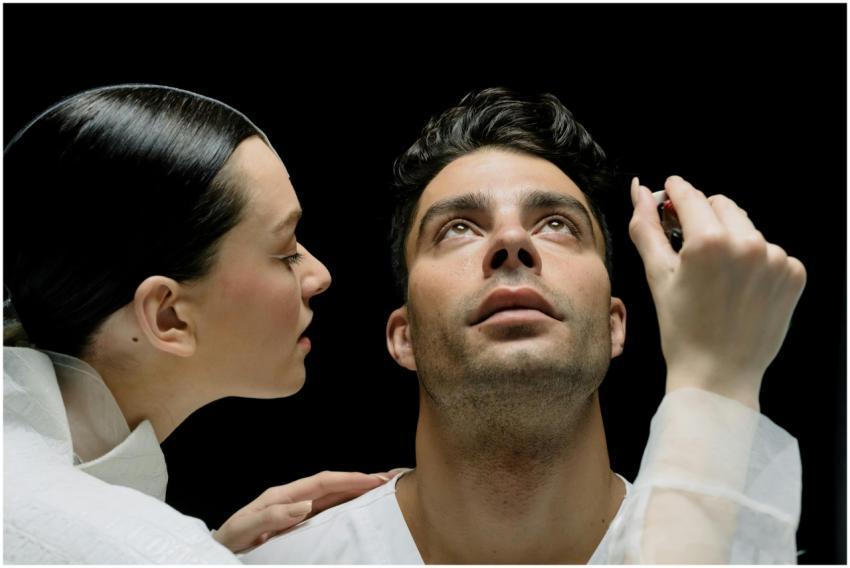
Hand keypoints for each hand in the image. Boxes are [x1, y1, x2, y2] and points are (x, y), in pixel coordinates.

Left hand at [214, 469, 403, 552]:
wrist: (219, 552)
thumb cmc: (229, 542)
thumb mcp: (244, 529)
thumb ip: (271, 516)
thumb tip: (305, 504)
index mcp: (282, 495)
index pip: (322, 482)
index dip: (349, 479)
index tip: (373, 479)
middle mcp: (293, 498)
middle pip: (333, 484)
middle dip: (360, 479)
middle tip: (388, 479)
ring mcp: (296, 509)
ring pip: (333, 495)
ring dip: (356, 490)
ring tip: (380, 488)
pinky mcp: (298, 522)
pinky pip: (327, 509)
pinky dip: (346, 504)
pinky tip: (358, 506)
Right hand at [628, 176, 805, 408]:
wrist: (718, 374)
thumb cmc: (682, 328)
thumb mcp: (657, 275)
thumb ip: (646, 226)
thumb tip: (638, 189)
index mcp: (710, 241)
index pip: (690, 195)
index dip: (674, 192)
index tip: (668, 192)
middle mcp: (748, 243)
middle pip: (720, 205)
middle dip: (703, 217)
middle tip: (690, 249)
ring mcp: (776, 259)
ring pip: (746, 227)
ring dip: (730, 239)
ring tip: (717, 276)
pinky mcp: (794, 274)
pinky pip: (769, 251)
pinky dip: (754, 262)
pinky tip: (740, 288)